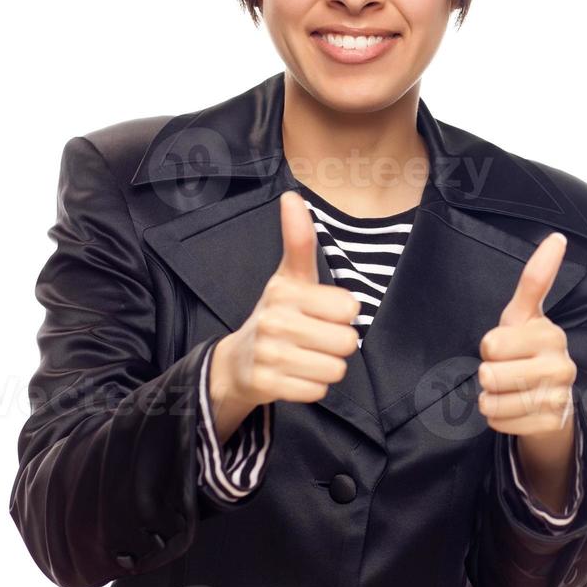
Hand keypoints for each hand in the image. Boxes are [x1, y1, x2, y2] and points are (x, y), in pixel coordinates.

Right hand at [212, 190, 359, 411]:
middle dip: (338, 344)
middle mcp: (274, 319)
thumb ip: (299, 240)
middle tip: (315, 339)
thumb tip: (292, 195)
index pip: (349, 308)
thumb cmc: (277, 314)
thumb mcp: (289, 276)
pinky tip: (295, 374)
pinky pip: (318, 391)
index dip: (343, 314)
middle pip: (347, 341)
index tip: (323, 312)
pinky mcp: (267, 384)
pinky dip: (312, 386)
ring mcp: (268, 354)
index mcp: (285, 290)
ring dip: (327, 367)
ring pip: (336, 369)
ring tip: (305, 356)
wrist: (237, 362)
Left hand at [476, 232, 576, 439]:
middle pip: (489, 374)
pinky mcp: (552, 424)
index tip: (504, 347)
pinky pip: (500, 422)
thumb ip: (536, 279)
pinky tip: (514, 409)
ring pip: (492, 401)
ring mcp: (559, 397)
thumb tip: (558, 236)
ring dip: (490, 399)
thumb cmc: (527, 351)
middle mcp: (561, 365)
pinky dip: (498, 418)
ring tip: (509, 391)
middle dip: (487, 375)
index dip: (489, 347)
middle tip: (506, 371)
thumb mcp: (524, 316)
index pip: (491, 344)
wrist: (550, 402)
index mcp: (551, 334)